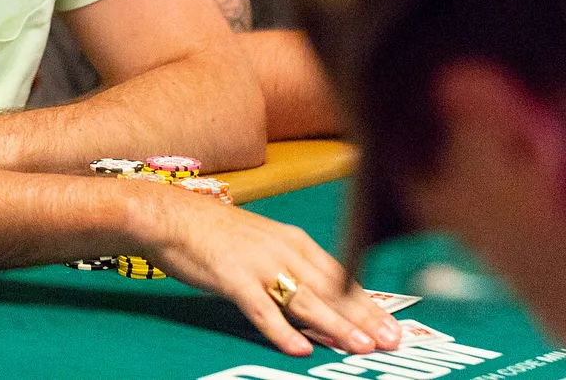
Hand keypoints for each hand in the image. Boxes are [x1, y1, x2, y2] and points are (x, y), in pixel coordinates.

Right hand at [135, 186, 401, 356]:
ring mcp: (259, 264)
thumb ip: (293, 272)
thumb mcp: (264, 246)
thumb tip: (321, 305)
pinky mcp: (232, 278)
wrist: (172, 215)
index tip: (393, 326)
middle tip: (392, 341)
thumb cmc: (216, 234)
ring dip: (335, 325)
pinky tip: (299, 349)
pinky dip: (281, 330)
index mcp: (294, 241)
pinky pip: (261, 309)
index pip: (341, 276)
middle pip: (332, 289)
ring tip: (359, 346)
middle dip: (364, 317)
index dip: (368, 303)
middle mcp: (284, 250)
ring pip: (305, 298)